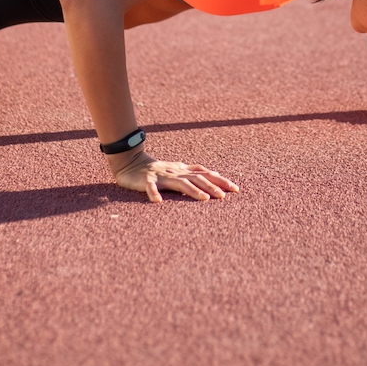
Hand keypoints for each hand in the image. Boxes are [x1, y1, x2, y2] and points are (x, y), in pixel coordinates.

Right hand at [108, 149, 239, 202]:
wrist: (131, 163)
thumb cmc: (157, 170)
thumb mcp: (178, 170)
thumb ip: (195, 173)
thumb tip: (216, 173)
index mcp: (183, 170)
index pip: (205, 173)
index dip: (220, 180)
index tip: (235, 188)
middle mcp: (176, 172)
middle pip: (197, 178)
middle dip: (212, 186)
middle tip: (225, 196)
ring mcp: (161, 176)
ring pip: (179, 183)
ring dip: (193, 190)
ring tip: (205, 199)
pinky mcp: (146, 181)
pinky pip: (150, 187)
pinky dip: (154, 194)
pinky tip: (158, 202)